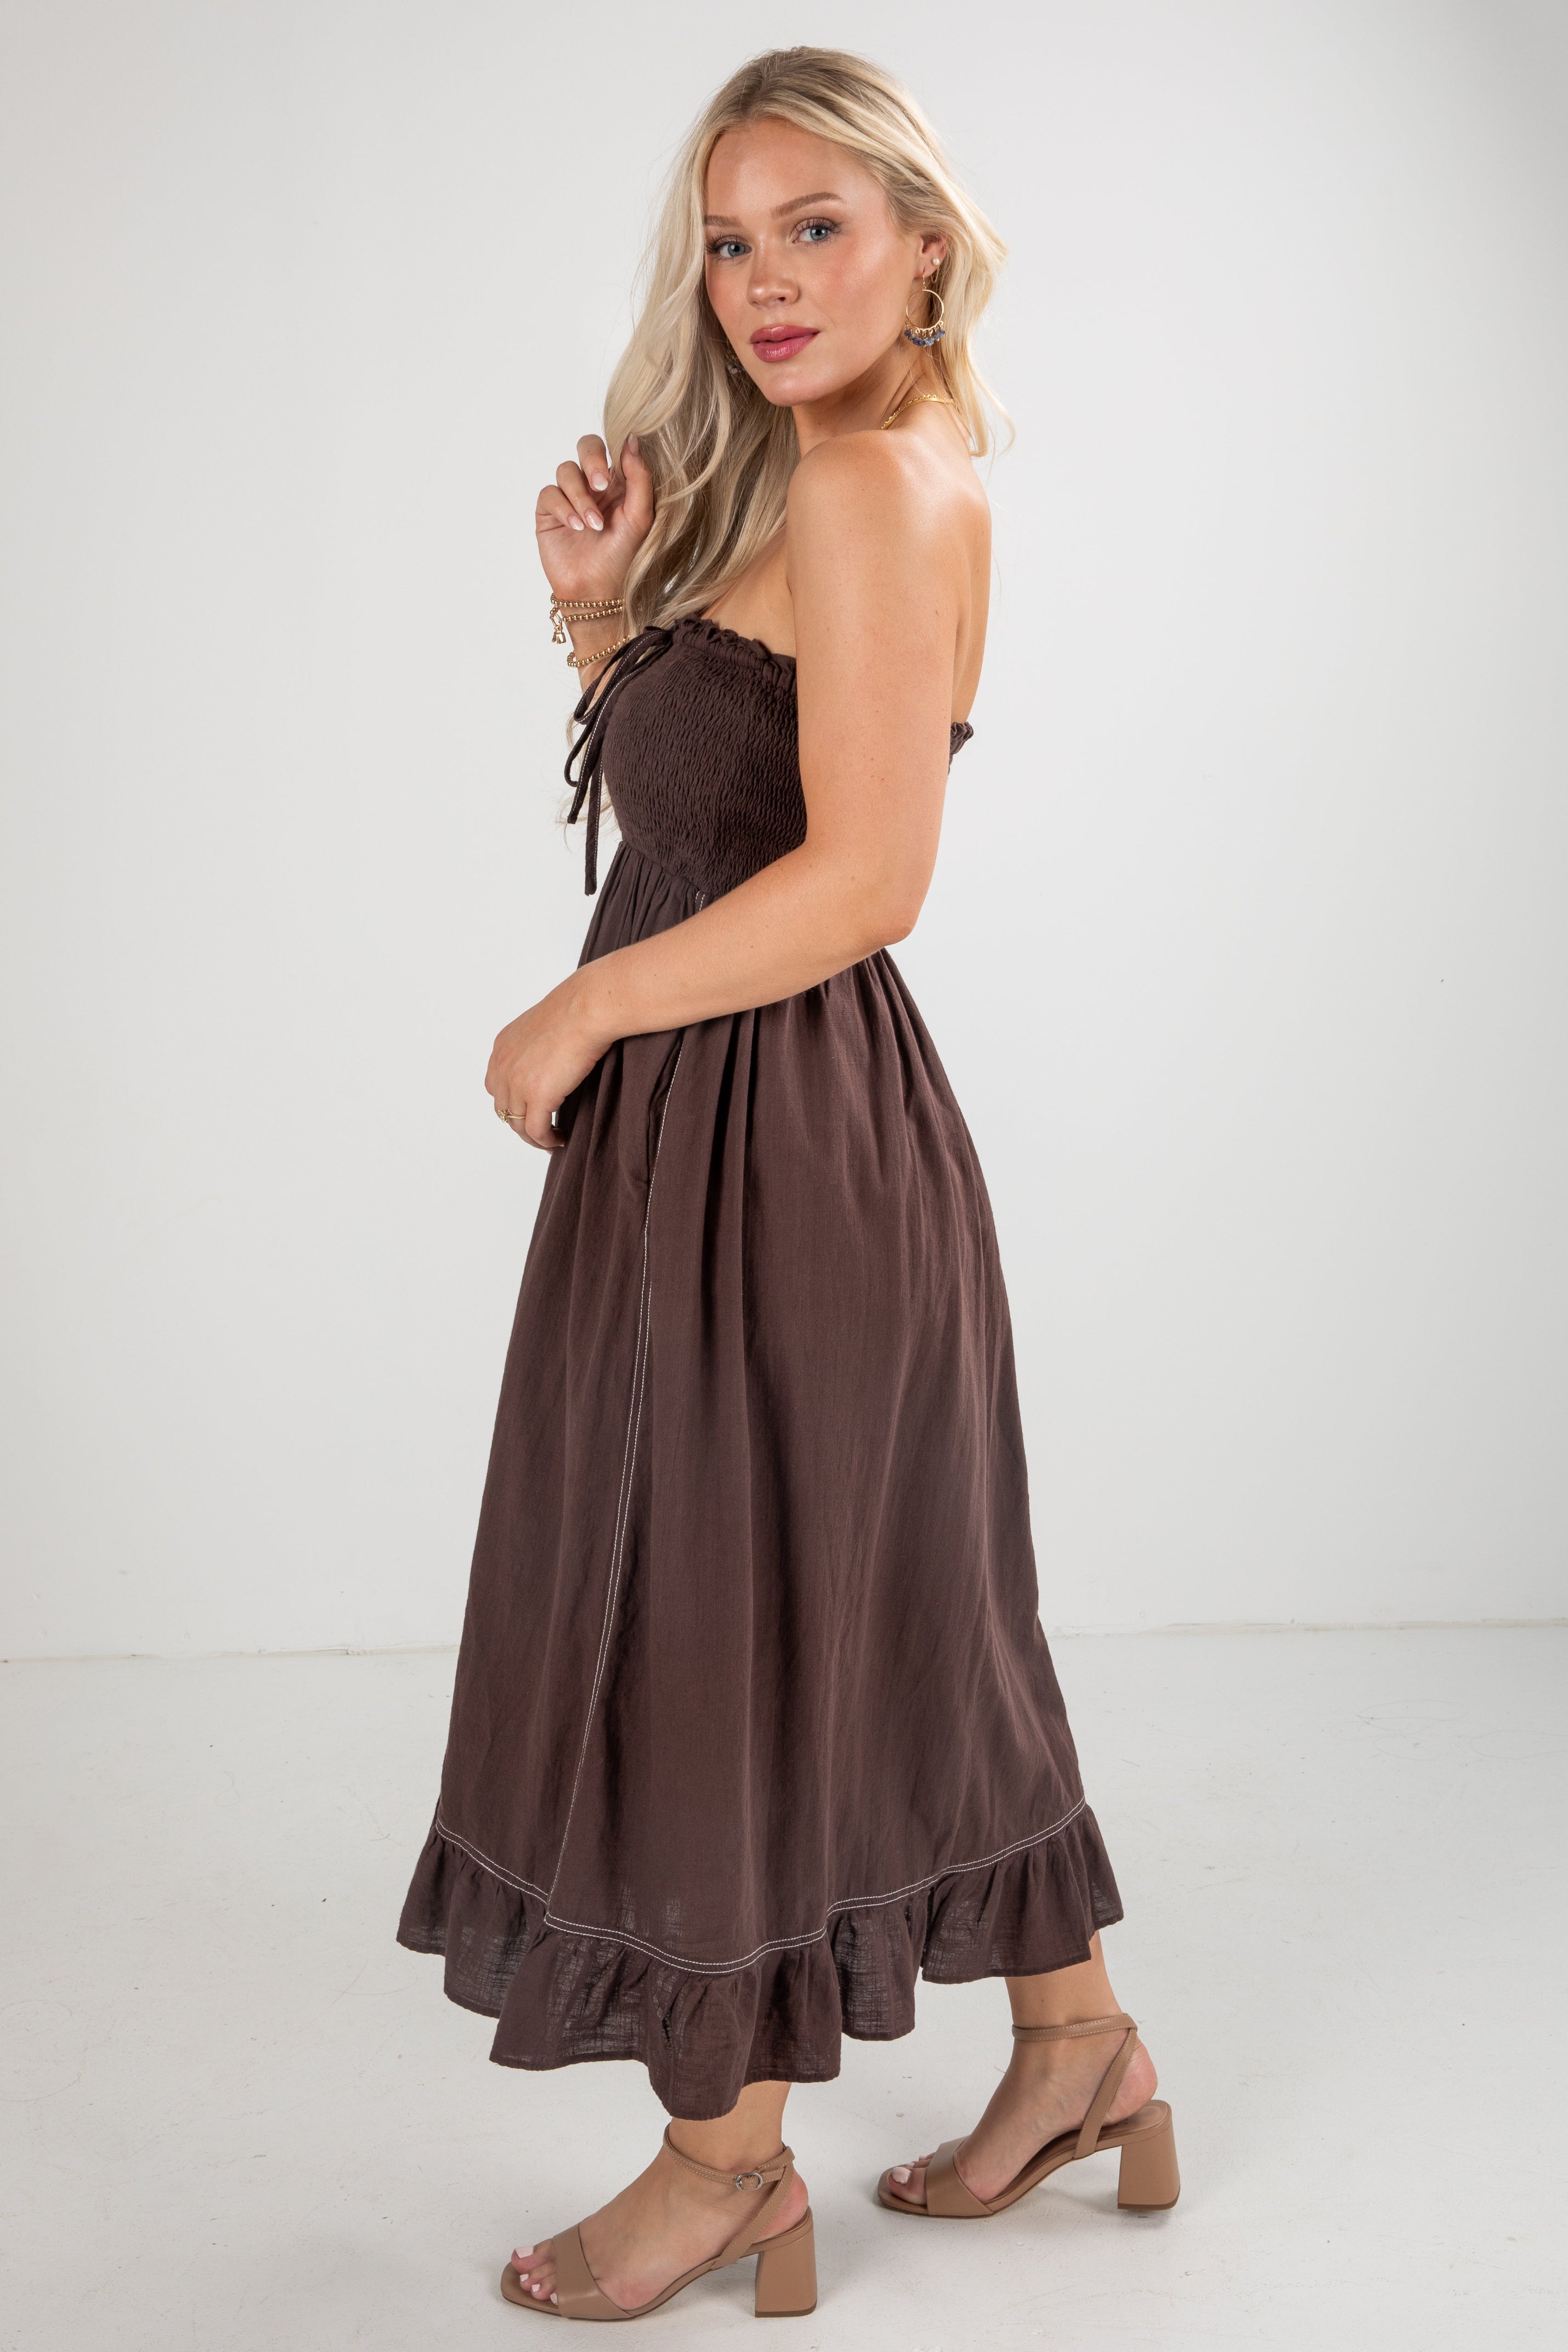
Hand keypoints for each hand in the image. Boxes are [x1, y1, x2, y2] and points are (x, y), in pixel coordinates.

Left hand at [487, 973, 606, 1151]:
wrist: (587, 1009)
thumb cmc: (577, 1009)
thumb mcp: (543, 1024)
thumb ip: (537, 1044)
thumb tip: (551, 1059)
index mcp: (502, 1046)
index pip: (496, 1085)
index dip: (512, 1101)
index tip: (530, 1109)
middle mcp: (503, 1066)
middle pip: (504, 1108)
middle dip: (521, 1121)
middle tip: (541, 1129)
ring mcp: (517, 1083)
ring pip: (517, 1124)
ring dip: (533, 1137)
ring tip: (551, 1139)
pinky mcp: (537, 1097)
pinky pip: (536, 1131)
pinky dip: (546, 1141)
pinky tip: (559, 1139)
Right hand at [535, 433, 654, 607]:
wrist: (596, 591)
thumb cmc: (623, 557)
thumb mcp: (640, 517)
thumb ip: (639, 478)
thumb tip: (631, 440)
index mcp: (618, 483)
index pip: (612, 447)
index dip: (612, 450)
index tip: (617, 470)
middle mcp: (593, 485)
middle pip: (586, 446)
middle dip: (592, 461)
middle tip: (601, 485)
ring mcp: (570, 496)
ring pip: (566, 471)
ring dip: (580, 497)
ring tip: (592, 525)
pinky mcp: (549, 511)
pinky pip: (549, 493)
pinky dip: (563, 508)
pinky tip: (576, 528)